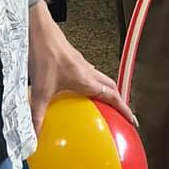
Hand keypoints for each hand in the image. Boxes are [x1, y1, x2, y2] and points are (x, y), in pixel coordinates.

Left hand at [27, 2, 137, 138]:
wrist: (38, 29)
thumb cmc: (43, 55)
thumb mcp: (39, 89)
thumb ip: (37, 114)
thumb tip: (34, 138)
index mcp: (86, 80)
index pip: (113, 97)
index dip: (124, 110)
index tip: (133, 121)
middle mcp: (88, 71)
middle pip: (111, 87)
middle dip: (119, 101)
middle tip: (121, 114)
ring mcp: (81, 63)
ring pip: (101, 79)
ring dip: (106, 91)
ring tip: (104, 104)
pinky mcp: (72, 58)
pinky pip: (88, 73)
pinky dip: (91, 83)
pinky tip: (78, 89)